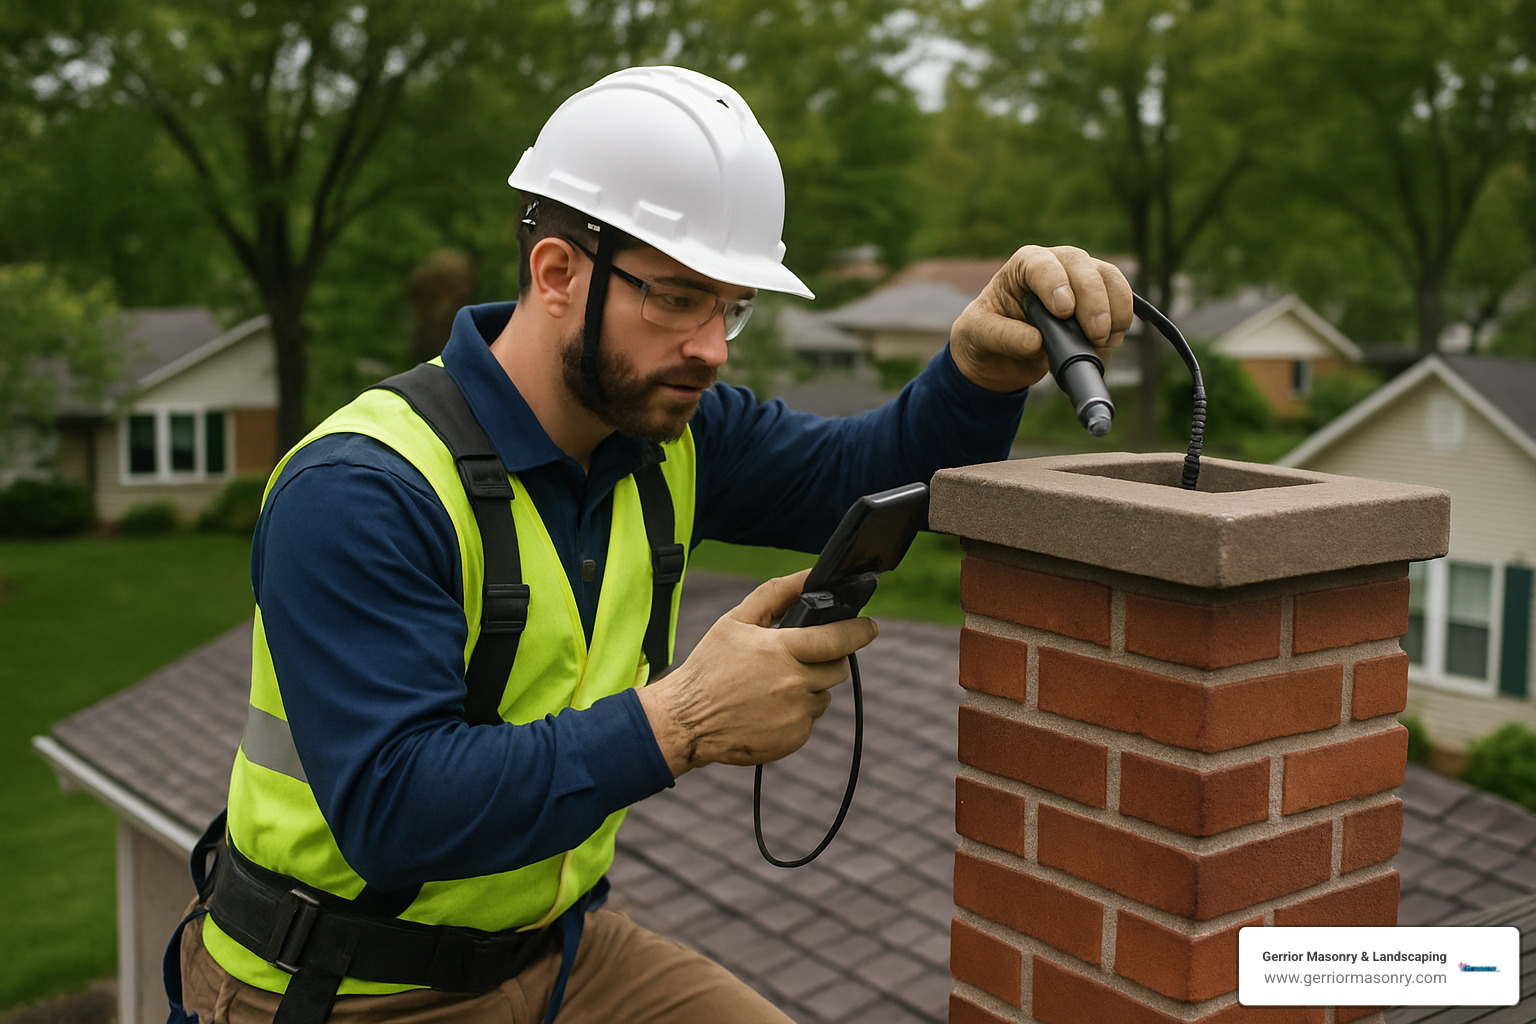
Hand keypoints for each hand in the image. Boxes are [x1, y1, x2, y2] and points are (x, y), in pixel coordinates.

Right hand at [637, 570, 876, 774]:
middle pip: (838, 668)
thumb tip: (808, 575)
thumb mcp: (736, 621)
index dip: (860, 630)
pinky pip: (809, 719)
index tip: (870, 626)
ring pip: (824, 695)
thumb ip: (776, 593)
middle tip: (803, 657)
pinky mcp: (793, 738)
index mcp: (781, 650)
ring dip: (809, 687)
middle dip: (828, 659)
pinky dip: (795, 712)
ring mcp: (796, 714)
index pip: (839, 638)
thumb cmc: (709, 666)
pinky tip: (767, 707)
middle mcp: (794, 683)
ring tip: (773, 686)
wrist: (686, 721)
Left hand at [949, 245, 1133, 391]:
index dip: (1056, 283)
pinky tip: (1112, 341)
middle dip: (1093, 300)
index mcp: (1023, 267)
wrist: (1002, 351)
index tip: (1064, 311)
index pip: (1041, 264)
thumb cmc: (986, 333)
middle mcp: (1056, 265)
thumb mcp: (979, 335)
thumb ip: (1002, 336)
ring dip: (1114, 308)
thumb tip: (1036, 342)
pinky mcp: (1099, 298)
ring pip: (1108, 278)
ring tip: (1105, 340)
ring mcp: (1080, 279)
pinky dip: (1122, 319)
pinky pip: (1120, 298)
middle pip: (1082, 267)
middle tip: (1095, 334)